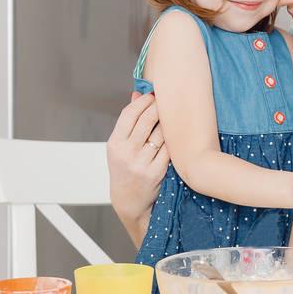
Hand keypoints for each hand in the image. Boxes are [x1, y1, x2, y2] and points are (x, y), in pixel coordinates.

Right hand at [107, 92, 168, 234]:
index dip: (143, 101)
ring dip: (168, 122)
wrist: (129, 200)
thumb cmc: (125, 168)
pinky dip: (174, 140)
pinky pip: (170, 149)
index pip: (129, 114)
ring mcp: (142, 163)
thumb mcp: (119, 146)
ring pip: (161, 133)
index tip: (152, 94)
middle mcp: (126, 153)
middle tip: (166, 99)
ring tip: (173, 116)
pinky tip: (178, 134)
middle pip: (146, 120)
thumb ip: (129, 122)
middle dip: (158, 106)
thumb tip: (137, 94)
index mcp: (114, 144)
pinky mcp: (157, 172)